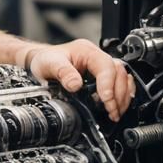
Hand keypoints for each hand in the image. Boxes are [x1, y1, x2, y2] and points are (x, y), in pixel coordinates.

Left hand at [18, 39, 134, 121]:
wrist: (39, 61)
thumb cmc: (44, 60)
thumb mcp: (49, 64)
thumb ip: (62, 73)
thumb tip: (75, 85)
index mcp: (86, 51)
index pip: (106, 66)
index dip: (109, 85)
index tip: (106, 101)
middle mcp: (96, 57)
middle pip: (120, 73)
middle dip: (118, 94)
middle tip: (113, 112)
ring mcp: (101, 66)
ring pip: (123, 78)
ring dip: (122, 97)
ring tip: (115, 112)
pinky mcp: (102, 76)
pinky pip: (120, 84)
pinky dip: (121, 96)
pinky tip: (115, 106)